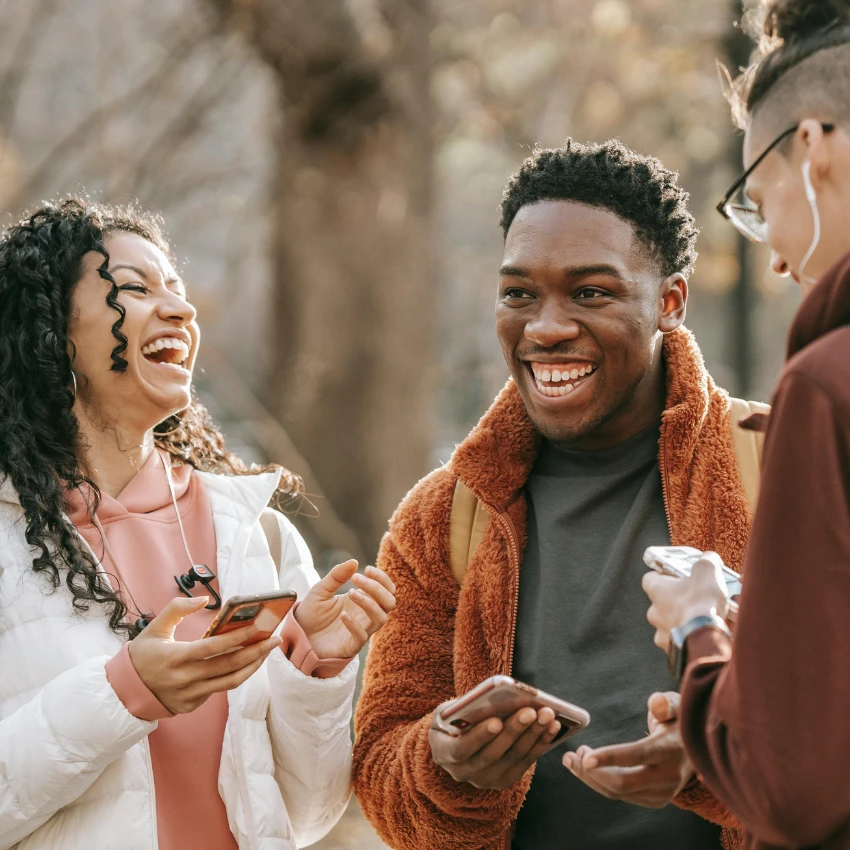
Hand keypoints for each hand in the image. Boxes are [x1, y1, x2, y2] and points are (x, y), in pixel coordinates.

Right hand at [128, 596, 281, 714]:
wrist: (124, 692)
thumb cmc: (142, 655)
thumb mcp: (154, 627)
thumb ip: (177, 608)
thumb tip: (203, 600)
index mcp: (176, 658)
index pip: (213, 648)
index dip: (236, 638)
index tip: (257, 627)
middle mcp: (185, 679)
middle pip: (229, 667)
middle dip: (256, 652)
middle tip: (274, 639)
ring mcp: (190, 695)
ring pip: (230, 682)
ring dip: (253, 666)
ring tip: (267, 651)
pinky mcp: (192, 705)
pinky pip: (220, 689)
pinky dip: (236, 675)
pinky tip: (248, 662)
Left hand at [294, 560, 395, 658]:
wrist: (297, 635)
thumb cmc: (312, 613)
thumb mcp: (321, 590)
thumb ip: (337, 576)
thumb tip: (354, 561)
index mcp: (363, 599)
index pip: (386, 589)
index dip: (382, 578)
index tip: (366, 569)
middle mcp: (365, 615)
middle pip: (389, 602)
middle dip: (377, 588)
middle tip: (356, 578)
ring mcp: (361, 630)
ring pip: (381, 618)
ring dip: (369, 603)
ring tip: (350, 593)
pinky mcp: (351, 646)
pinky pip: (362, 636)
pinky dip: (355, 624)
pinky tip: (342, 615)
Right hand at [429, 702, 561, 789]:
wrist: (454, 741)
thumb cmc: (451, 718)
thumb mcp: (447, 711)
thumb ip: (460, 708)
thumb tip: (489, 700)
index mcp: (442, 753)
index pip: (461, 749)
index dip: (479, 736)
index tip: (496, 720)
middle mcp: (462, 772)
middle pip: (492, 754)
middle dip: (514, 731)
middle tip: (531, 711)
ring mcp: (484, 780)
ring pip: (512, 758)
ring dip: (533, 736)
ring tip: (547, 715)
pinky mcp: (503, 780)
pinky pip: (525, 763)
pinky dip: (540, 744)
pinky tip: (552, 727)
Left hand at [563, 692, 693, 807]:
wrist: (699, 750)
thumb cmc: (679, 722)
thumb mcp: (677, 706)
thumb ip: (665, 703)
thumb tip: (655, 702)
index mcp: (670, 750)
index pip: (637, 756)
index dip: (610, 757)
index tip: (585, 757)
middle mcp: (668, 777)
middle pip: (623, 782)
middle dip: (591, 771)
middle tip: (572, 754)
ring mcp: (663, 793)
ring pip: (618, 793)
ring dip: (590, 778)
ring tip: (572, 759)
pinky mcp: (656, 801)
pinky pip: (622, 796)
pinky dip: (599, 784)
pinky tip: (586, 769)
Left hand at [643, 552, 729, 652]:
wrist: (705, 640)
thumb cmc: (701, 603)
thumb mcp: (707, 572)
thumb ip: (706, 562)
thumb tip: (709, 558)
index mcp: (657, 590)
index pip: (650, 579)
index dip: (662, 575)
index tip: (675, 574)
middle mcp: (654, 612)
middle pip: (661, 603)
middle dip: (676, 601)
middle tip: (695, 598)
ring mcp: (662, 633)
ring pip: (670, 624)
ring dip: (683, 621)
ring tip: (704, 620)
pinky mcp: (673, 651)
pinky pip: (680, 643)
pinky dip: (690, 639)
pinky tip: (705, 636)